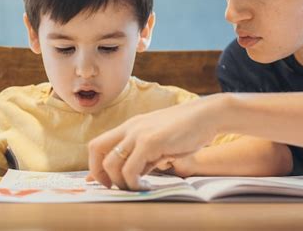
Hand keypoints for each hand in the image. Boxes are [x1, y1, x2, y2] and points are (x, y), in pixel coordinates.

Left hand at [86, 95, 220, 189]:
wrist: (206, 115)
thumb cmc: (186, 130)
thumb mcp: (159, 142)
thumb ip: (142, 157)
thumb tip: (128, 176)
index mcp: (130, 126)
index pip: (99, 144)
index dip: (95, 165)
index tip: (103, 182)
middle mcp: (130, 128)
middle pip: (96, 149)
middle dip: (99, 173)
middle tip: (113, 187)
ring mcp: (139, 134)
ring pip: (111, 163)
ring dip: (119, 182)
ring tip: (135, 188)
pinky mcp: (150, 141)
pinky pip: (130, 169)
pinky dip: (133, 183)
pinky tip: (145, 186)